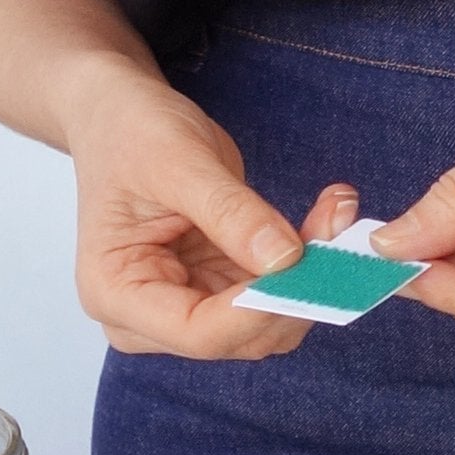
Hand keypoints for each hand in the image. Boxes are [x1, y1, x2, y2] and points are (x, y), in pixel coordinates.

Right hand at [65, 72, 355, 358]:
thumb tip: (284, 259)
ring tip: (336, 210)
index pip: (196, 331)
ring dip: (311, 277)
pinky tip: (327, 215)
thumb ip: (230, 213)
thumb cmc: (131, 134)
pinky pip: (272, 293)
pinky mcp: (217, 288)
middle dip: (294, 290)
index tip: (306, 269)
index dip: (256, 311)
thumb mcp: (178, 162)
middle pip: (237, 336)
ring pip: (265, 320)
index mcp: (116, 292)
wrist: (121, 118)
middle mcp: (148, 317)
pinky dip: (306, 262)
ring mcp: (185, 305)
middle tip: (338, 224)